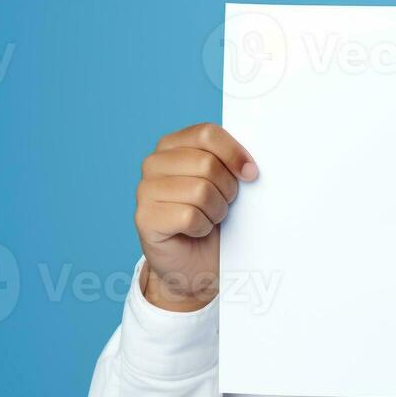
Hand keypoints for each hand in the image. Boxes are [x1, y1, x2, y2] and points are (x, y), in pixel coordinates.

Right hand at [134, 122, 257, 311]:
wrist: (196, 263)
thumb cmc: (213, 217)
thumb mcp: (224, 182)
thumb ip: (229, 163)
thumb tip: (251, 165)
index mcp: (173, 145)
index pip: (206, 132)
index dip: (234, 153)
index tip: (251, 173)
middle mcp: (154, 163)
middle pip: (207, 163)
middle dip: (227, 188)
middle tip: (224, 204)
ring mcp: (144, 190)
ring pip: (200, 190)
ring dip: (216, 210)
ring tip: (210, 218)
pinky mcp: (144, 218)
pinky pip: (189, 216)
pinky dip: (203, 227)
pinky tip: (197, 231)